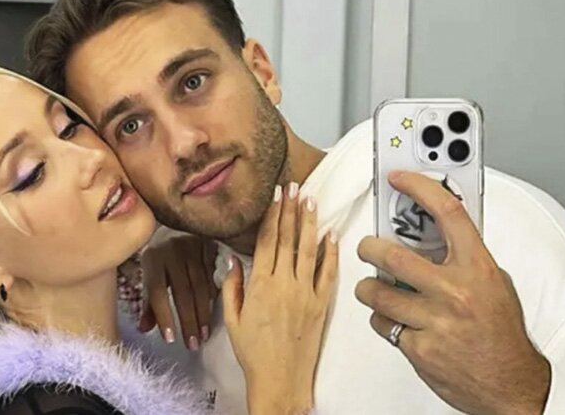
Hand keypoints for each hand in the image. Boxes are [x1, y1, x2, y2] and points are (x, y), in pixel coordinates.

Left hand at [138, 233, 217, 350]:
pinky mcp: (209, 246)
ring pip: (200, 287)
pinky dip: (213, 299)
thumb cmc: (161, 256)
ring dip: (203, 314)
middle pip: (182, 292)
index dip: (164, 315)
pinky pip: (213, 277)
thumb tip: (144, 329)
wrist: (178, 222)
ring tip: (204, 335)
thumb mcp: (150, 273)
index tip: (171, 339)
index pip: (157, 291)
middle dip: (188, 321)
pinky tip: (214, 315)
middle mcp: (172, 251)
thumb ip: (148, 302)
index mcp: (152, 258)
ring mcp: (192, 247)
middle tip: (193, 344)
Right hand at [223, 183, 338, 414]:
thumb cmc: (253, 352)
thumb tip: (232, 259)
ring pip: (309, 250)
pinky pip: (328, 273)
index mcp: (260, 285)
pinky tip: (332, 235)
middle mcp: (284, 284)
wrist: (280, 378)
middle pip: (288, 239)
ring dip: (310, 223)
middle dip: (292, 209)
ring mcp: (306, 293)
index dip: (273, 214)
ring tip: (312, 200)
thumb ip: (232, 286)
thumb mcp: (232, 318)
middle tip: (295, 185)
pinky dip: (331, 253)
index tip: (276, 194)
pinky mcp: (322, 305)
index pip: (267, 240)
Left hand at [355, 171, 549, 414]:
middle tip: (367, 248)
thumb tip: (429, 232)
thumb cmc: (501, 332)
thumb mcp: (493, 283)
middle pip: (392, 256)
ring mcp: (434, 322)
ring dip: (369, 289)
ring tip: (374, 289)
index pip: (447, 213)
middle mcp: (454, 292)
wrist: (511, 385)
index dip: (419, 188)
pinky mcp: (418, 349)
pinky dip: (384, 322)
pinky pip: (383, 326)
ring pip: (377, 293)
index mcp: (478, 268)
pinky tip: (397, 322)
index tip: (399, 178)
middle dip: (370, 248)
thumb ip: (463, 258)